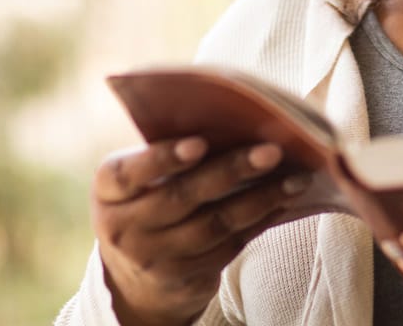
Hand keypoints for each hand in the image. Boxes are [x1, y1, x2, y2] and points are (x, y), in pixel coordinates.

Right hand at [90, 137, 310, 325]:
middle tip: (271, 151)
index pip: (129, 173)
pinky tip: (283, 201)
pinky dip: (259, 221)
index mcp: (107, 190)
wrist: (135, 275)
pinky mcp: (184, 279)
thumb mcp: (139, 177)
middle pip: (182, 197)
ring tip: (294, 178)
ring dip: (260, 199)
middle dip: (231, 171)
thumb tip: (234, 121)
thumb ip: (169, 153)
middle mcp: (123, 229)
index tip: (199, 144)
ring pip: (213, 225)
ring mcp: (153, 258)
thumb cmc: (147, 199)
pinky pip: (229, 246)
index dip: (163, 158)